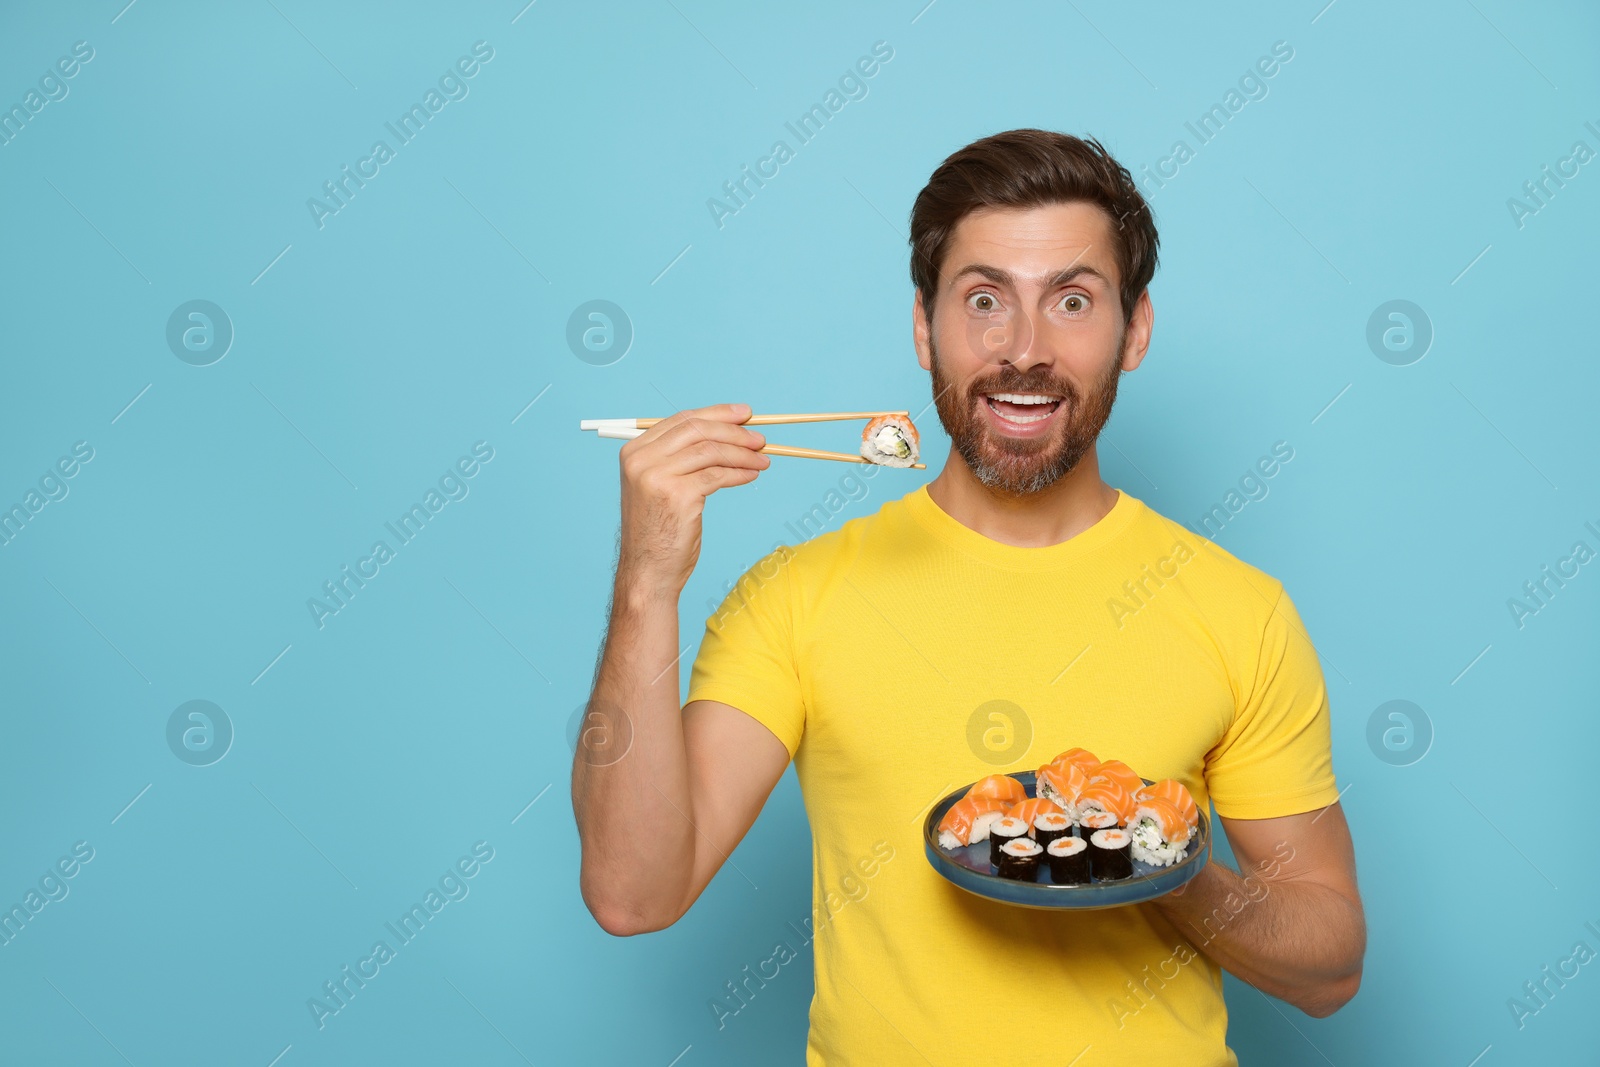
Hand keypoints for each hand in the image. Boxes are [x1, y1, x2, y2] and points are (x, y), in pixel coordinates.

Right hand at [616, 403, 769, 596]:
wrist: (648, 571)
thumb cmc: (658, 531)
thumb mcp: (660, 485)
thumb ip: (680, 457)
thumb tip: (726, 431)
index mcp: (634, 451)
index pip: (682, 419)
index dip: (717, 414)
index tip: (745, 413)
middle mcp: (641, 459)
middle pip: (697, 429)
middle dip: (734, 431)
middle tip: (760, 438)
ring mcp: (657, 476)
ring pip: (710, 450)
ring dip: (742, 453)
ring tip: (763, 459)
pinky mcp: (677, 494)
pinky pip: (718, 475)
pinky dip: (740, 473)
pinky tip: (752, 475)